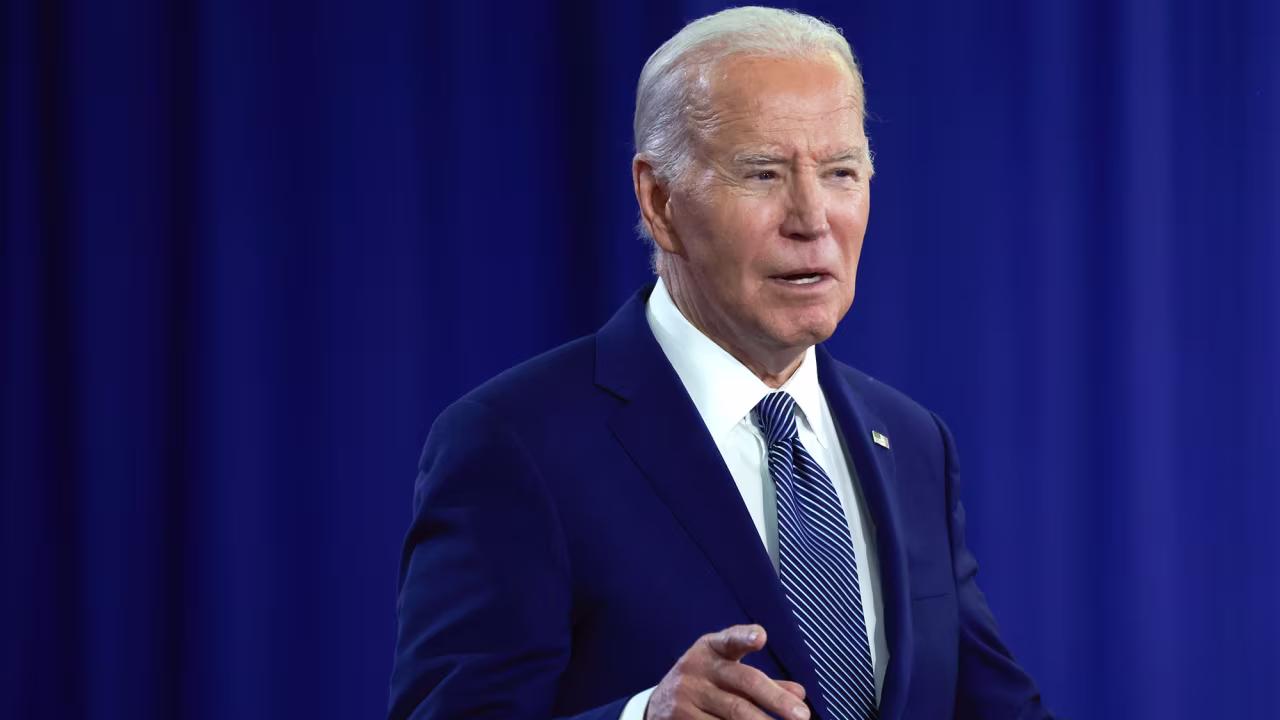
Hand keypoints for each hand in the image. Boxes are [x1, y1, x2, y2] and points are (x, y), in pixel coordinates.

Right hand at [644, 624, 808, 719]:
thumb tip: (799, 693)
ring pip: (733, 713)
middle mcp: (696, 668)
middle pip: (742, 683)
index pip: (729, 640)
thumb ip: (763, 682)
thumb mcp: (726, 672)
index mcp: (710, 649)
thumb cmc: (705, 684)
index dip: (744, 637)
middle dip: (775, 700)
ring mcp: (685, 696)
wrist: (658, 706)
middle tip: (802, 716)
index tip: (761, 637)